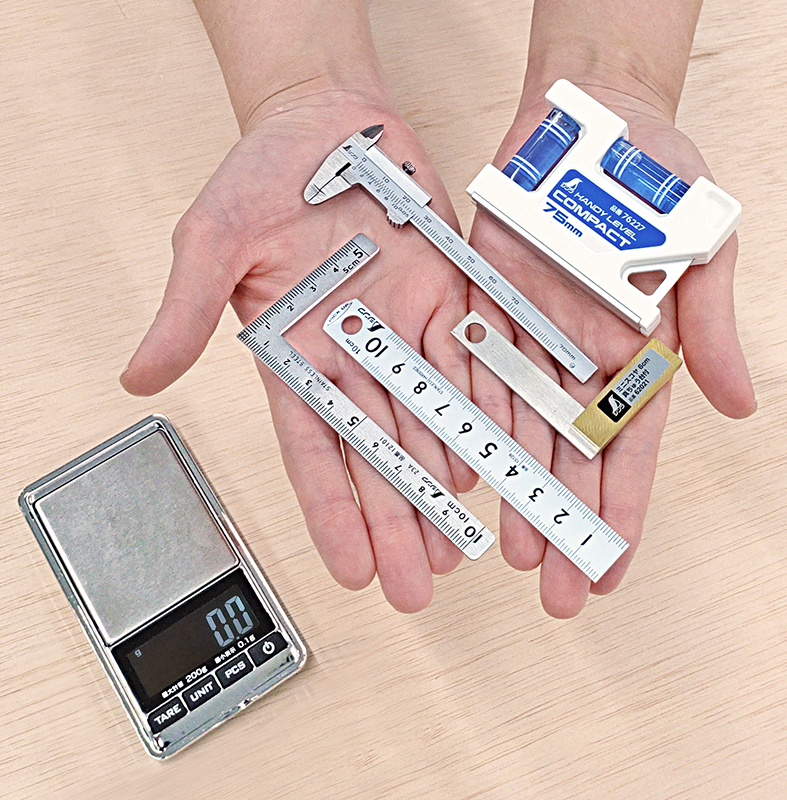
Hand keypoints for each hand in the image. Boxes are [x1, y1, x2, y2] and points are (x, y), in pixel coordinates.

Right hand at [120, 90, 477, 611]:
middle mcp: (352, 358)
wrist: (329, 122)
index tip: (351, 572)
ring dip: (446, 486)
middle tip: (418, 586)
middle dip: (399, 522)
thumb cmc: (262, 175)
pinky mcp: (447, 303)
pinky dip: (484, 414)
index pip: (313, 452)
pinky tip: (495, 464)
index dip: (332, 514)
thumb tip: (138, 378)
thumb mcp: (210, 241)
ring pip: (430, 424)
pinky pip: (472, 365)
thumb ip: (184, 312)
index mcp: (293, 356)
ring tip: (462, 547)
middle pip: (380, 454)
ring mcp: (403, 334)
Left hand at [468, 87, 755, 617]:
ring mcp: (532, 339)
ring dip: (519, 488)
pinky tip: (472, 469)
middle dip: (565, 522)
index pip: (631, 451)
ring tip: (512, 547)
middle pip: (572, 457)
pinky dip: (476, 420)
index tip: (610, 569)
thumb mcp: (705, 252)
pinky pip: (479, 372)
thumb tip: (742, 407)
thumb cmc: (660, 185)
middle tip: (553, 587)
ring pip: (522, 428)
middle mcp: (582, 360)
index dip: (621, 512)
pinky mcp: (488, 309)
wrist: (593, 127)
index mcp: (638, 356)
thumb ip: (710, 331)